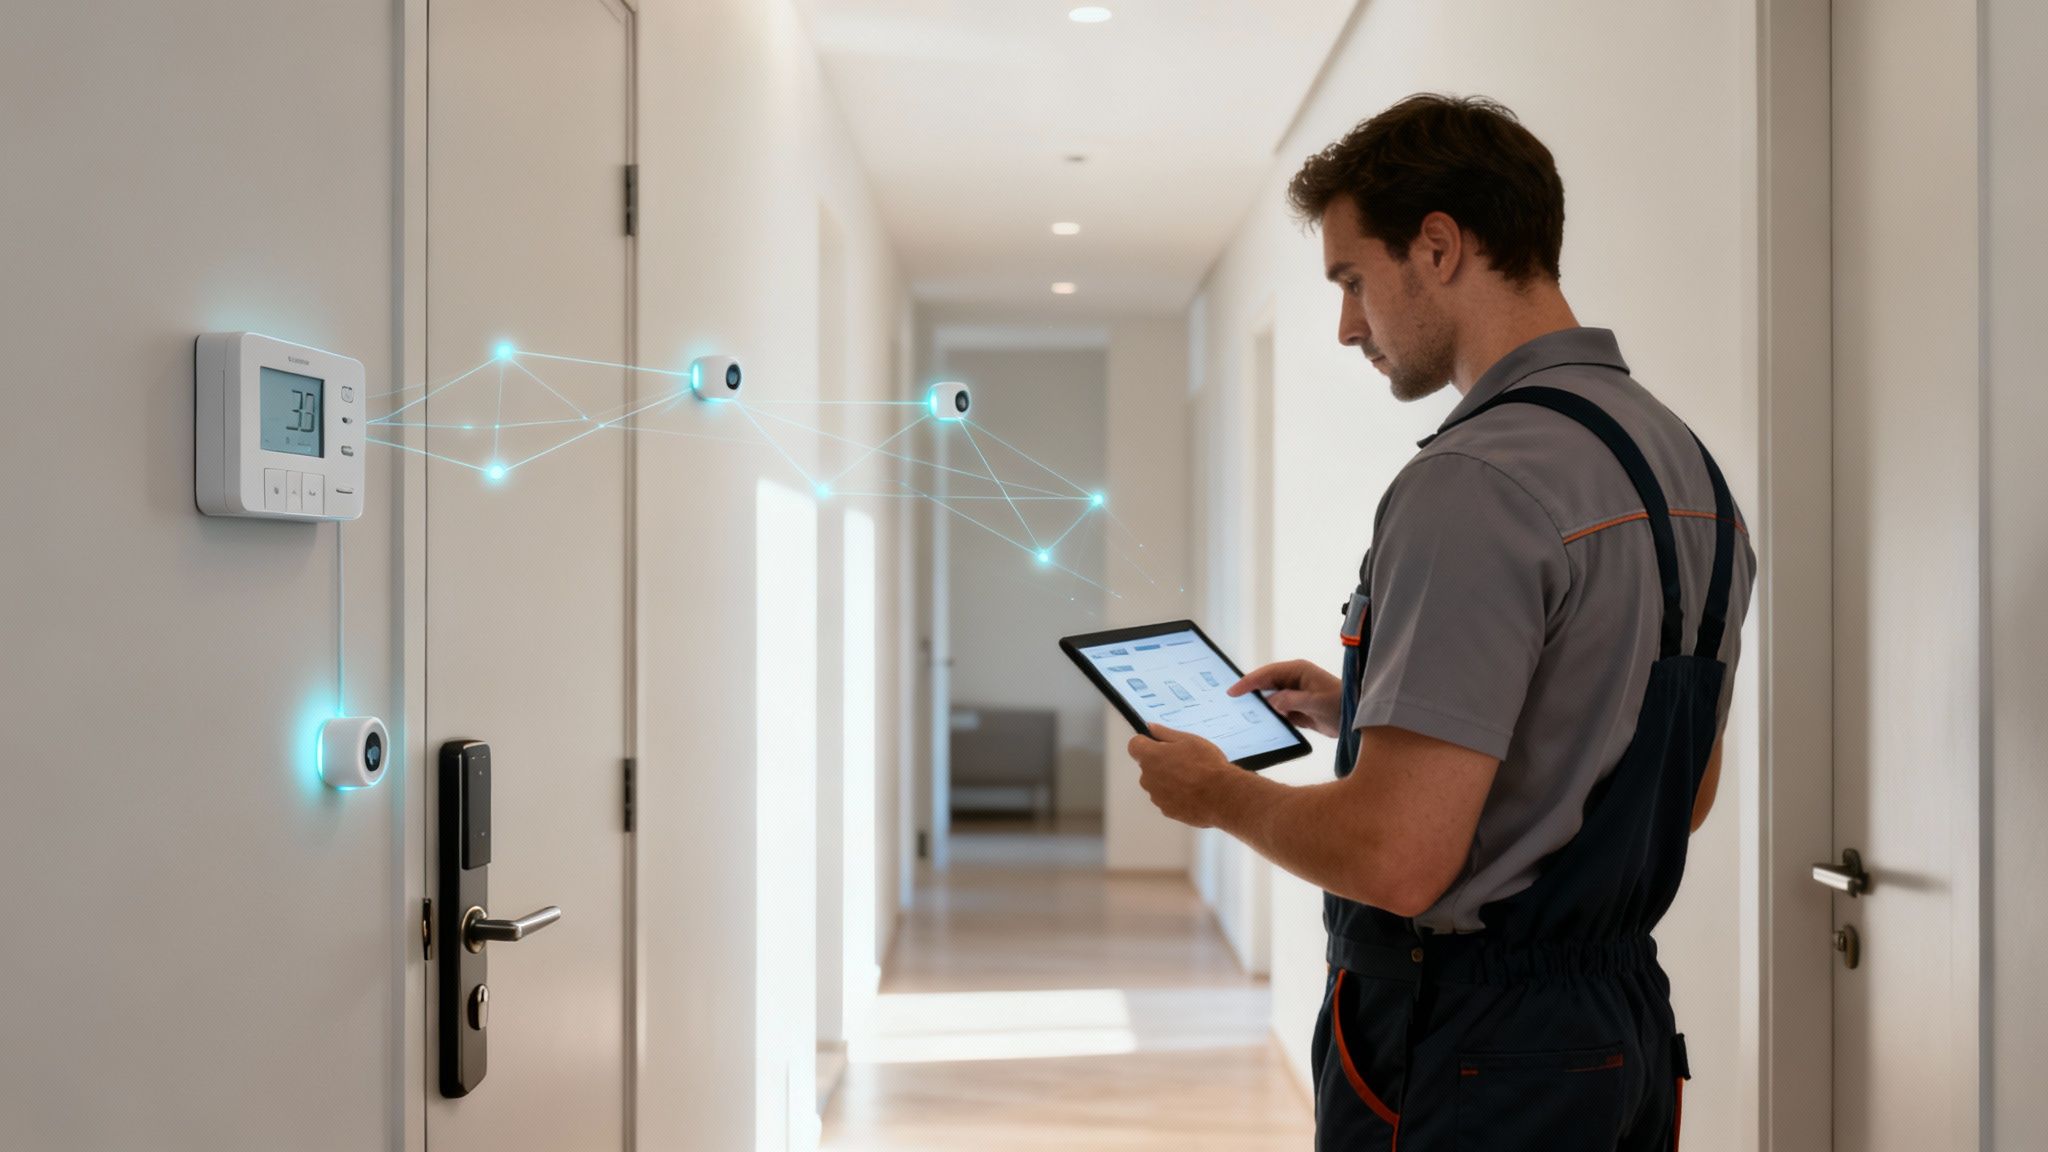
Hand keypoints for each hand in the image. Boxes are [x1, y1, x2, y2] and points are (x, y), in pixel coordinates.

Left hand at [1127, 725, 1237, 828]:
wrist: (1222, 796)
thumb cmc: (1207, 765)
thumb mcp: (1188, 740)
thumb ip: (1165, 733)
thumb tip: (1151, 727)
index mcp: (1151, 756)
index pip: (1135, 745)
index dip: (1147, 743)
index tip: (1161, 745)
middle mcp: (1148, 777)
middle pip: (1148, 766)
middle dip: (1161, 762)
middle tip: (1185, 761)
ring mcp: (1156, 796)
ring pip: (1157, 783)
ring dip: (1168, 780)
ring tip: (1192, 778)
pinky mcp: (1166, 810)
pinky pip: (1166, 798)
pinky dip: (1176, 795)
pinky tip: (1193, 792)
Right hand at [1228, 659, 1343, 737]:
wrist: (1357, 720)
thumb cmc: (1342, 704)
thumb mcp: (1317, 702)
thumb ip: (1293, 700)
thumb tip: (1270, 702)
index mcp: (1298, 671)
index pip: (1267, 674)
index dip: (1249, 682)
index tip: (1233, 691)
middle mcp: (1293, 680)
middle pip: (1265, 685)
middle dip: (1250, 693)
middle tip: (1231, 703)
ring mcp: (1294, 695)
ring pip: (1270, 699)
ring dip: (1260, 707)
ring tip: (1241, 715)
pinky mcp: (1296, 709)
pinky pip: (1278, 712)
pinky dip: (1270, 717)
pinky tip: (1261, 725)